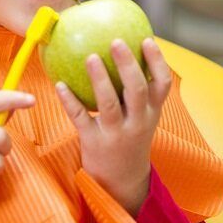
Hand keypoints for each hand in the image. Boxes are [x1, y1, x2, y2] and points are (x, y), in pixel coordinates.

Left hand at [55, 37, 171, 215]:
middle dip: (128, 64)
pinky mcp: (94, 143)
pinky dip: (69, 101)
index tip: (146, 39)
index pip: (162, 84)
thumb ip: (137, 92)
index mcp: (152, 113)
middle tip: (115, 41)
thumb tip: (124, 51)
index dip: (157, 61)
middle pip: (137, 89)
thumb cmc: (129, 140)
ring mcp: (116, 134)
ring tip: (90, 57)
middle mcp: (138, 123)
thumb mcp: (142, 119)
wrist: (122, 183)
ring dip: (99, 79)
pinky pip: (80, 118)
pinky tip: (59, 84)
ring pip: (109, 104)